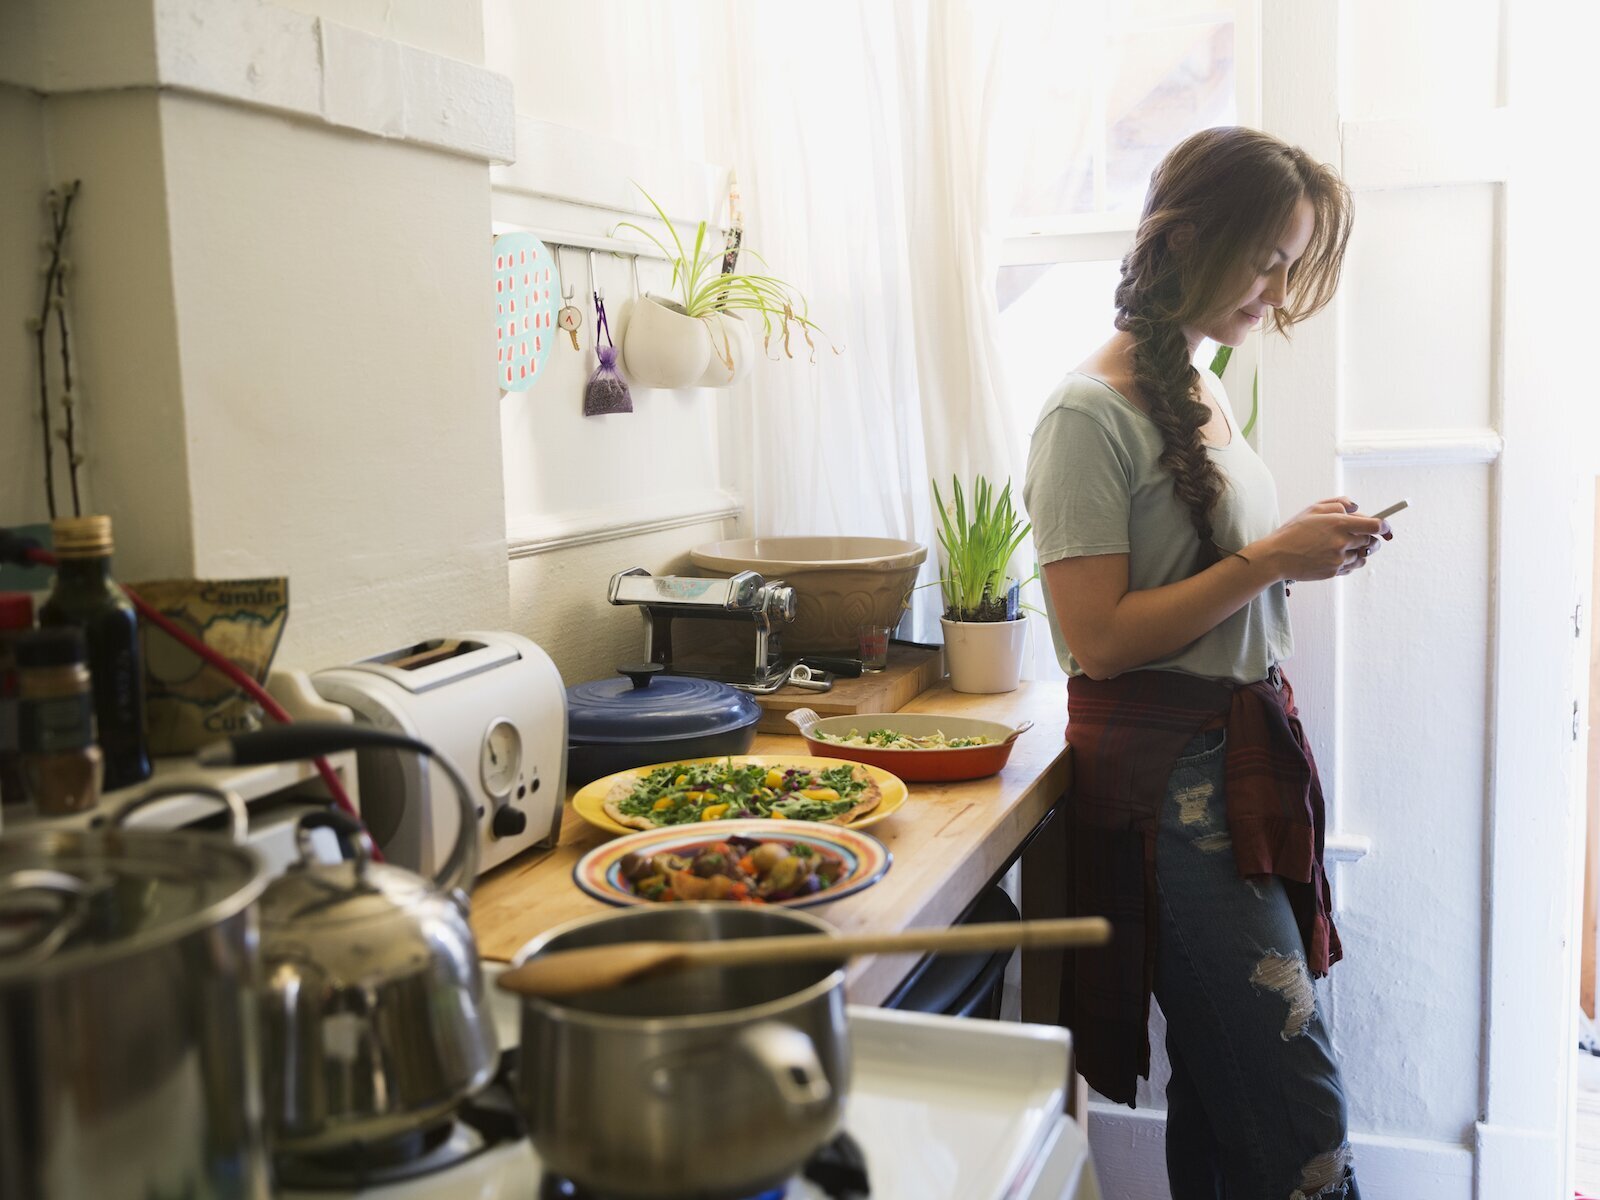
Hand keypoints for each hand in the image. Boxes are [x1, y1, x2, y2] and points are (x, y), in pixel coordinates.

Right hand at [1252, 497, 1391, 582]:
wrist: (1276, 557)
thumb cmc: (1294, 531)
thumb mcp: (1313, 509)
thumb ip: (1339, 503)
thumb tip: (1357, 507)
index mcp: (1339, 523)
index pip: (1376, 525)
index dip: (1385, 526)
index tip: (1386, 527)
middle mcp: (1342, 542)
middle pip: (1371, 541)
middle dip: (1369, 538)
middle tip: (1361, 536)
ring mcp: (1338, 559)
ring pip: (1362, 556)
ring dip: (1359, 551)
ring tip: (1345, 547)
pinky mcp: (1334, 572)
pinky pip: (1352, 567)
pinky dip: (1350, 562)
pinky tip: (1337, 557)